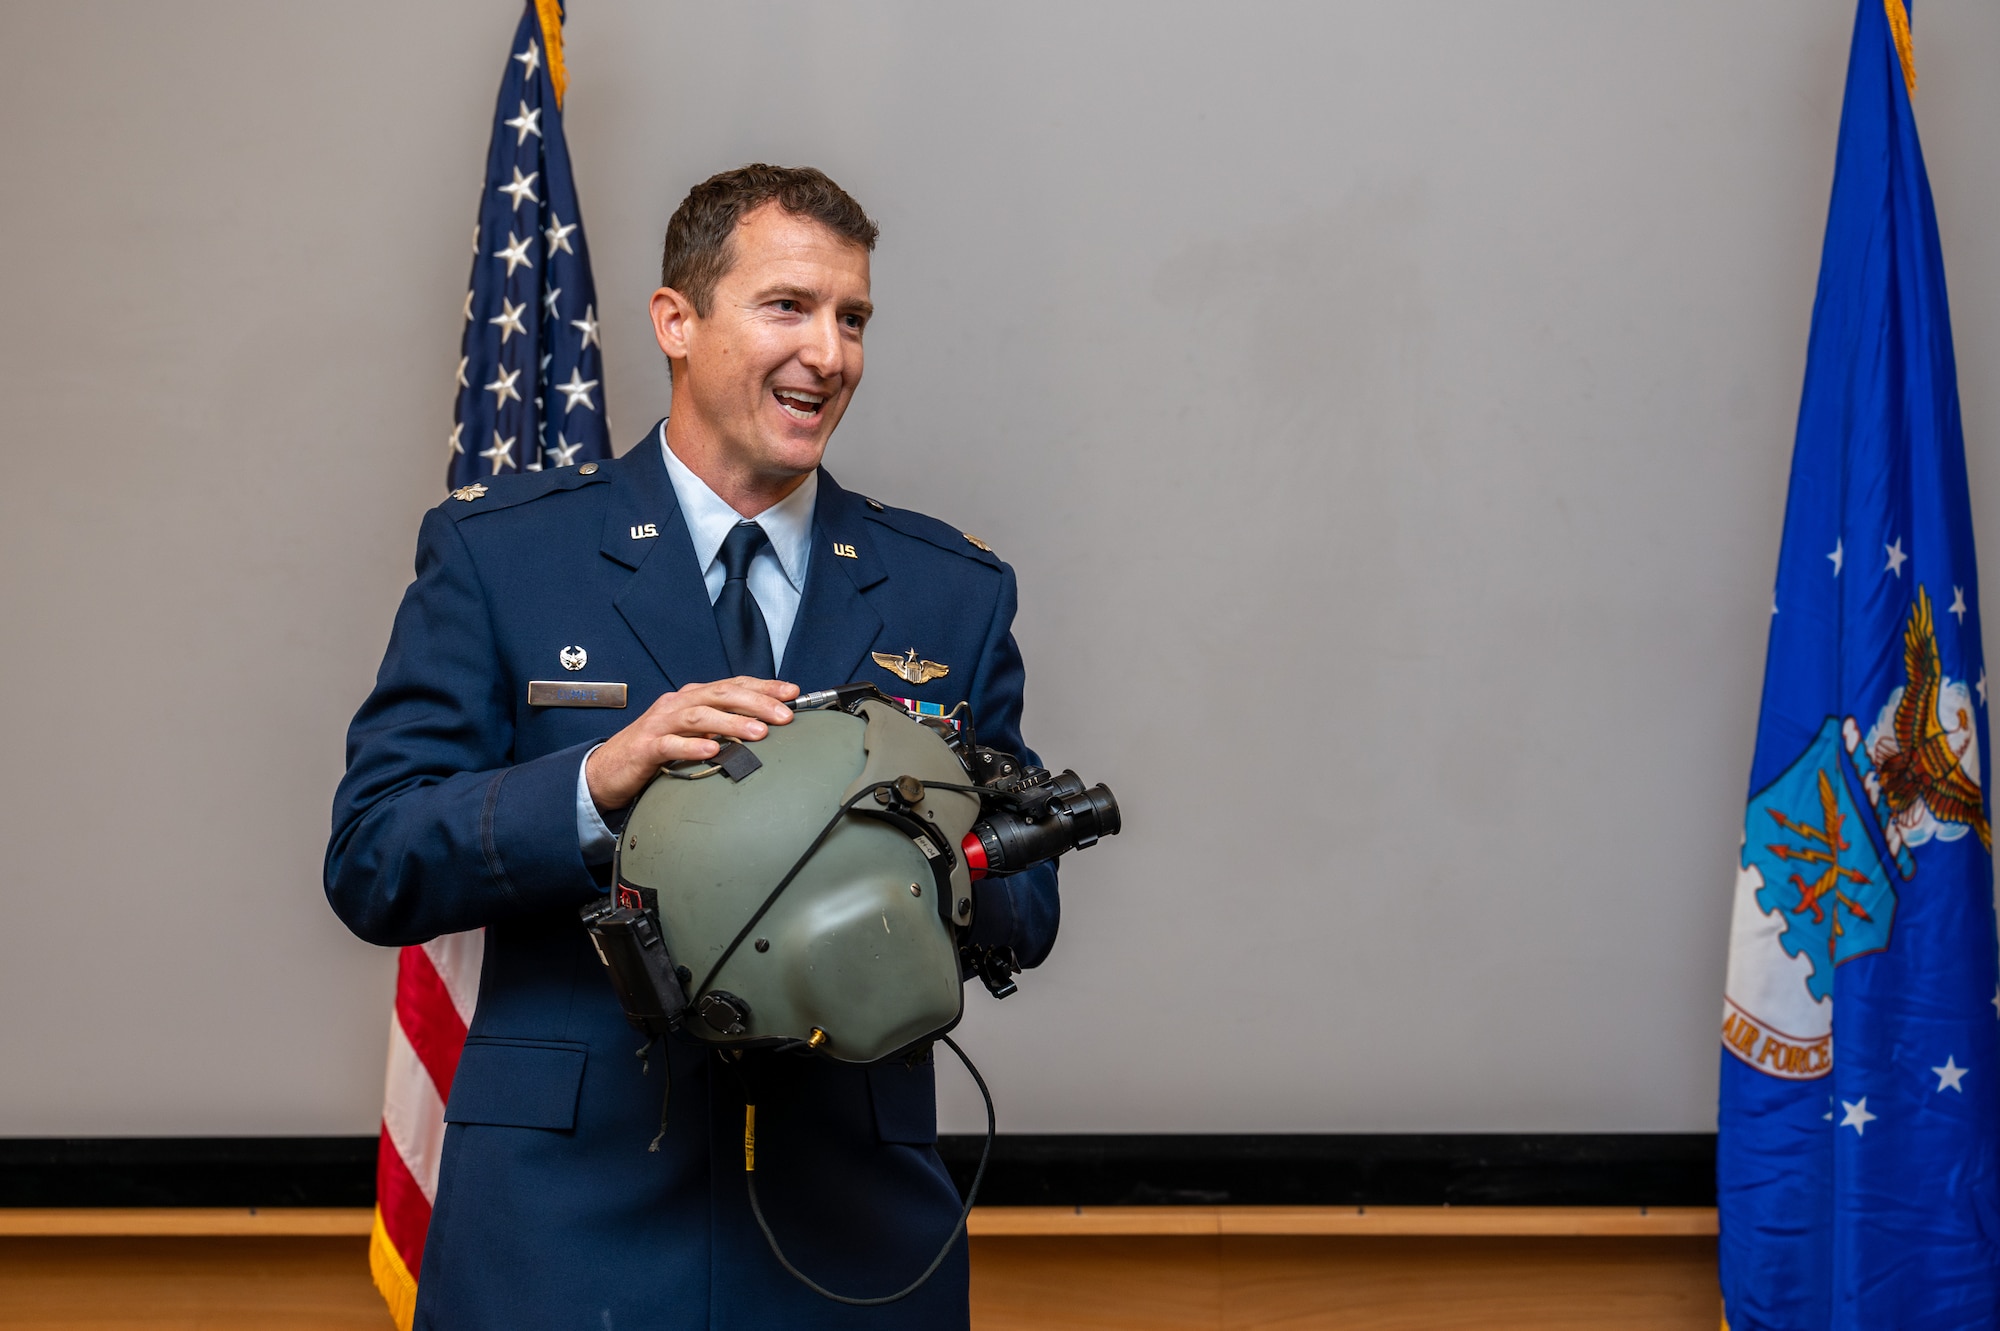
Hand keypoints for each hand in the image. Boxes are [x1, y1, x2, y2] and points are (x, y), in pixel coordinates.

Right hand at [585, 677, 797, 811]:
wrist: (607, 769)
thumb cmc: (654, 750)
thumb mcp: (692, 733)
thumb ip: (721, 727)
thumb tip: (763, 727)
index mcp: (691, 698)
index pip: (732, 685)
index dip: (764, 686)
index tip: (792, 693)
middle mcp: (677, 704)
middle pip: (721, 694)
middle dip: (757, 702)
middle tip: (784, 715)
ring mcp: (660, 724)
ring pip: (700, 715)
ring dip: (732, 722)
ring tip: (759, 732)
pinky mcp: (646, 747)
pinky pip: (671, 744)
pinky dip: (693, 746)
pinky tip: (713, 751)